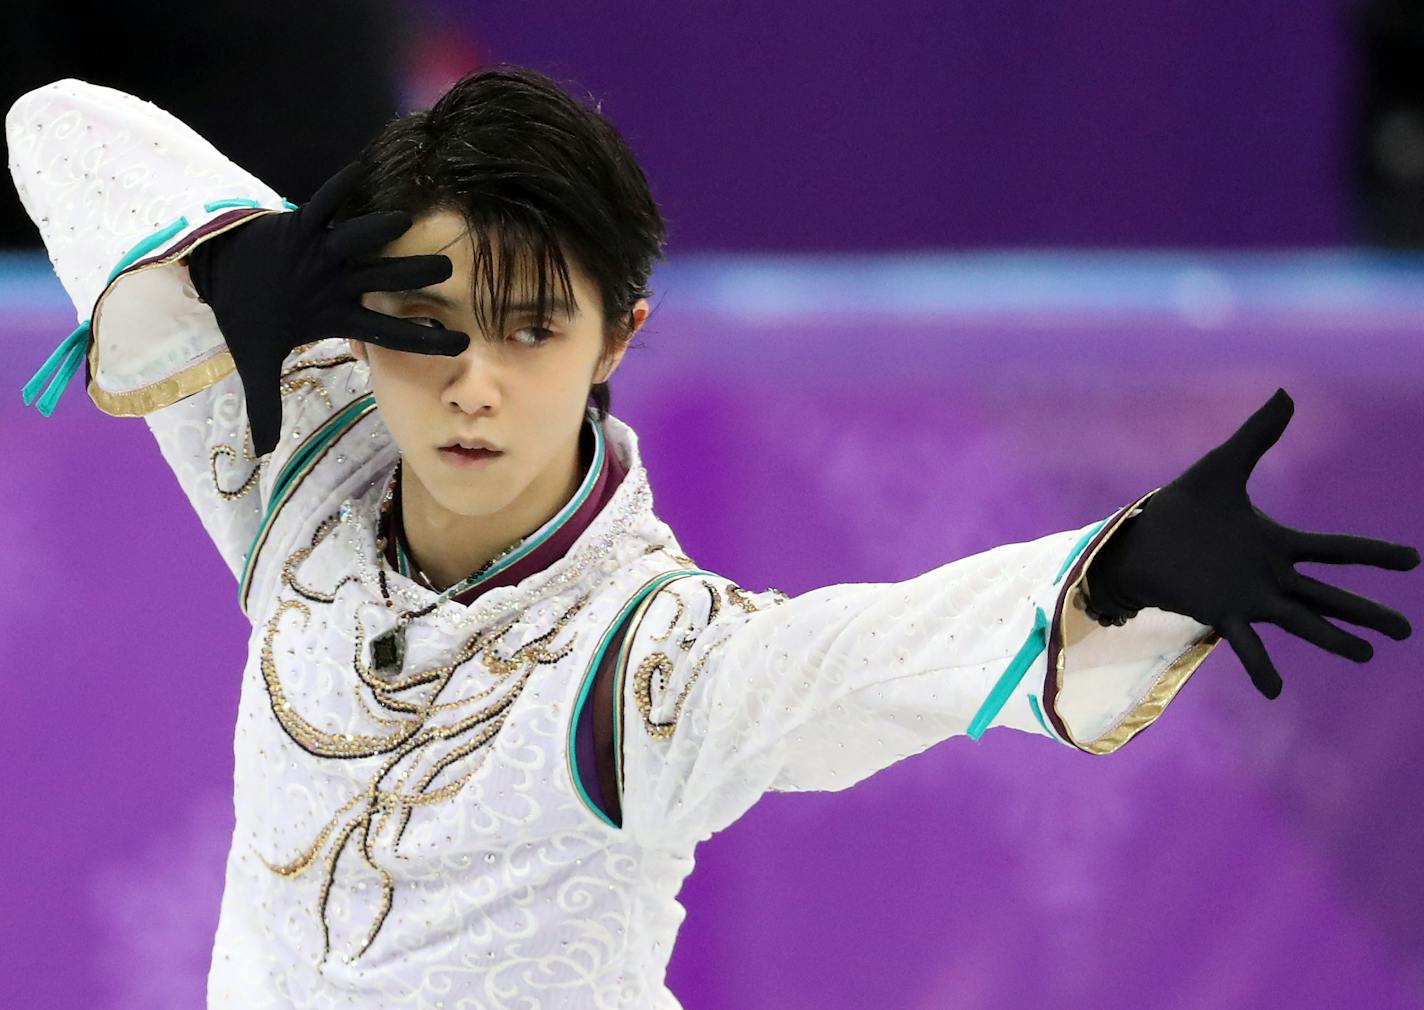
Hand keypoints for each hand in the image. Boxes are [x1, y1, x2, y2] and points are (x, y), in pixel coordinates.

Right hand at [186, 161, 469, 455]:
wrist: (224, 275)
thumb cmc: (250, 317)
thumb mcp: (255, 365)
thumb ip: (265, 406)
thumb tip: (259, 453)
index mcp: (337, 315)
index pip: (386, 330)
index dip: (421, 337)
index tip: (461, 344)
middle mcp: (339, 282)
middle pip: (382, 279)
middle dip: (412, 276)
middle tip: (451, 275)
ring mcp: (322, 252)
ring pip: (356, 241)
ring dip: (378, 230)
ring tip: (408, 219)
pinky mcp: (298, 226)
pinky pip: (320, 205)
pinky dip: (337, 189)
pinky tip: (361, 168)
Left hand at [1084, 388, 1418, 698]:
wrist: (1141, 538)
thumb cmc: (1182, 507)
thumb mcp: (1222, 467)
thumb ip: (1257, 435)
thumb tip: (1286, 393)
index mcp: (1276, 543)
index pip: (1335, 549)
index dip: (1373, 554)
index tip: (1413, 560)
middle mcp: (1270, 576)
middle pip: (1328, 594)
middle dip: (1366, 611)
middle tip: (1406, 631)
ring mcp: (1249, 598)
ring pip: (1301, 620)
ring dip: (1330, 638)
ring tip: (1364, 655)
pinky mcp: (1221, 612)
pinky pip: (1246, 643)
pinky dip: (1261, 665)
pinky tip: (1276, 691)